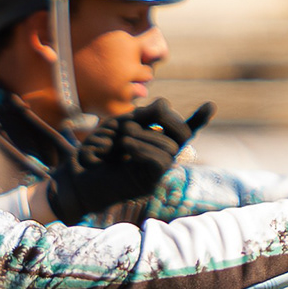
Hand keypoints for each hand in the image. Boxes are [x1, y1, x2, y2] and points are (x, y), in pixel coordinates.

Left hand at [47, 100, 210, 223]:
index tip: (211, 105)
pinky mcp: (149, 183)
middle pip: (180, 133)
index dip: (197, 119)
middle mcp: (159, 156)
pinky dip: (145, 149)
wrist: (76, 177)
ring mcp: (156, 171)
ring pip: (170, 147)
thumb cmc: (95, 151)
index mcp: (154, 141)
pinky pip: (161, 161)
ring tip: (122, 138)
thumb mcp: (119, 124)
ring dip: (145, 136)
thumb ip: (143, 116)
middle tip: (131, 124)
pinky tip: (127, 146)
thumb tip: (166, 106)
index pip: (180, 130)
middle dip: (163, 120)